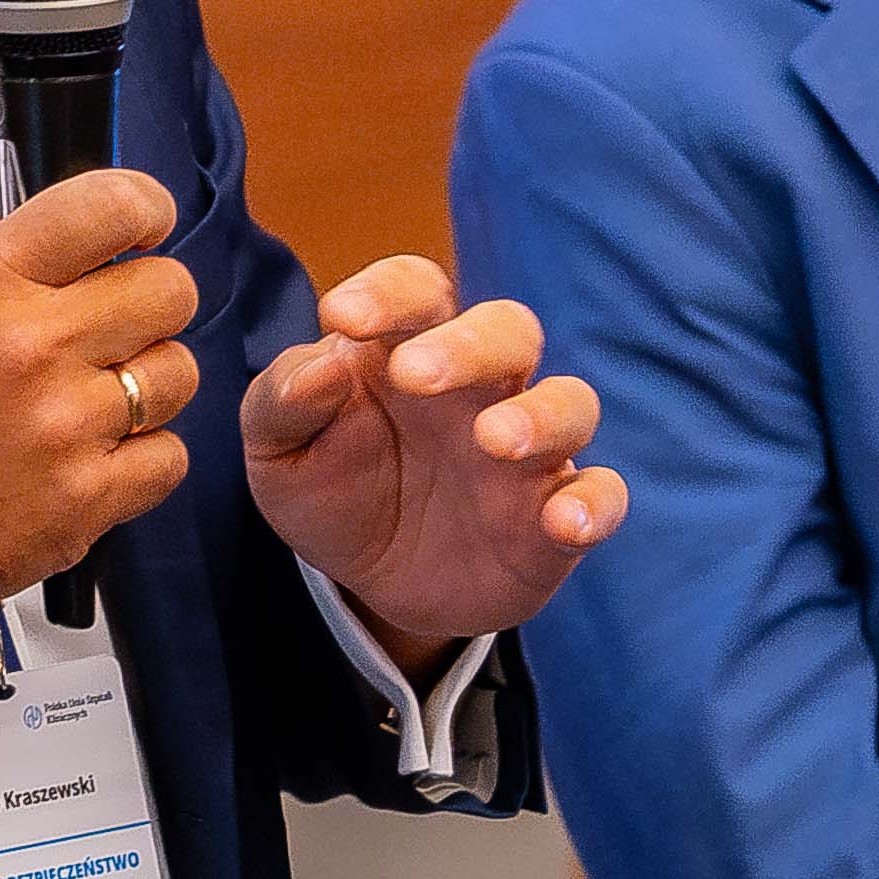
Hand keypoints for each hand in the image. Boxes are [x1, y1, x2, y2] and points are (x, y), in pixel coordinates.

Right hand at [0, 170, 200, 623]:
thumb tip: (58, 231)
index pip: (111, 207)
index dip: (145, 208)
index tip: (145, 225)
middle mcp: (31, 346)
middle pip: (169, 289)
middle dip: (149, 299)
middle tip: (117, 322)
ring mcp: (64, 426)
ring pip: (178, 374)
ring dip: (147, 381)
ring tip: (95, 396)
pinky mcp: (83, 500)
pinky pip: (168, 457)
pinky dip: (141, 456)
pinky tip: (94, 453)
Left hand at [238, 257, 625, 667]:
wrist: (376, 587)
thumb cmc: (333, 494)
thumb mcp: (278, 455)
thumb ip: (283, 402)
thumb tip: (319, 363)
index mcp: (409, 350)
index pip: (416, 291)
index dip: (387, 293)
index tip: (342, 317)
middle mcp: (481, 389)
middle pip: (507, 330)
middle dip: (468, 346)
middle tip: (416, 376)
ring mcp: (529, 452)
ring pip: (569, 403)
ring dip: (540, 416)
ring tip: (493, 442)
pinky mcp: (555, 519)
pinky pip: (600, 495)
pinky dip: (593, 503)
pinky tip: (562, 521)